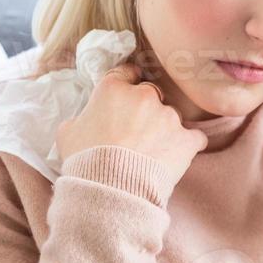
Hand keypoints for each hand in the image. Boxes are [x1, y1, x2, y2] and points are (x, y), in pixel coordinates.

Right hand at [55, 61, 208, 190]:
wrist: (111, 190)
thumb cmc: (85, 161)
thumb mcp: (67, 133)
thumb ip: (80, 118)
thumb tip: (84, 121)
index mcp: (113, 89)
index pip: (125, 72)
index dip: (126, 82)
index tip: (127, 92)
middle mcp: (144, 96)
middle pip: (150, 93)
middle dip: (145, 109)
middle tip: (135, 132)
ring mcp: (168, 116)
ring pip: (170, 116)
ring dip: (164, 129)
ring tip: (151, 153)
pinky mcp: (186, 139)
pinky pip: (194, 138)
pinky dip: (187, 146)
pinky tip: (176, 158)